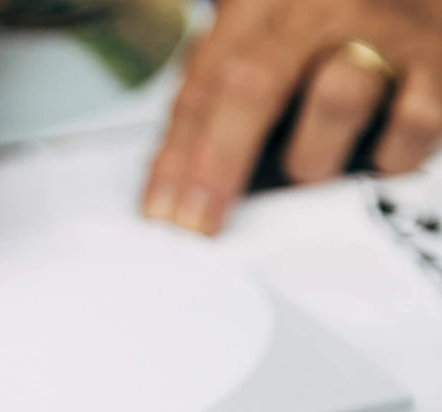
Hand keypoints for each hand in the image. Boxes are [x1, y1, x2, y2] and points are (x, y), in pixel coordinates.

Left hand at [142, 0, 441, 234]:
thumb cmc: (321, 30)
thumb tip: (174, 190)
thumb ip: (214, 104)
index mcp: (260, 3)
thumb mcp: (255, 45)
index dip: (178, 155)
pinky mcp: (439, 64)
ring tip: (300, 177)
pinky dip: (383, 160)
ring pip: (335, 98)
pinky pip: (411, 125)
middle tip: (201, 224)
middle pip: (254, 85)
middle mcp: (319, 8)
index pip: (205, 83)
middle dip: (219, 166)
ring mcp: (383, 30)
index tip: (162, 213)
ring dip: (307, 159)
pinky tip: (368, 167)